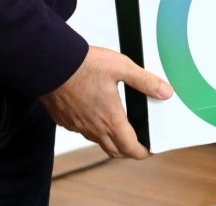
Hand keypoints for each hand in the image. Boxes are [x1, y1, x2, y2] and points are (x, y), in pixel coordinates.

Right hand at [40, 46, 171, 159]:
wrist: (51, 63)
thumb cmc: (84, 65)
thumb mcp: (122, 67)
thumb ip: (145, 81)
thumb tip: (164, 92)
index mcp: (111, 119)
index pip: (130, 148)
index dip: (143, 152)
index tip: (149, 150)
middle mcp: (93, 127)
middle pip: (114, 150)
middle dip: (127, 150)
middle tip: (135, 143)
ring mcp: (77, 125)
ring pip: (97, 141)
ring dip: (109, 139)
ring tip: (116, 127)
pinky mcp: (64, 119)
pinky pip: (80, 130)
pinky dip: (90, 128)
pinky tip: (92, 114)